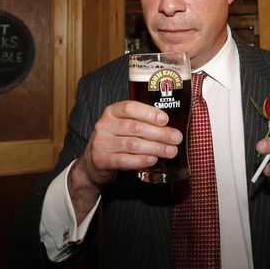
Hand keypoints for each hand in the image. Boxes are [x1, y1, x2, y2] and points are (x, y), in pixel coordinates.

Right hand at [68, 100, 182, 219]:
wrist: (93, 161)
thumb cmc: (116, 139)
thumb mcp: (123, 125)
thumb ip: (141, 122)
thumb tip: (171, 126)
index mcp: (111, 112)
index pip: (130, 107)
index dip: (149, 113)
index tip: (165, 119)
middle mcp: (104, 125)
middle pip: (135, 127)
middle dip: (159, 133)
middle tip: (176, 138)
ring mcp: (101, 143)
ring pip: (132, 144)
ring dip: (155, 148)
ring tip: (170, 151)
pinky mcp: (101, 160)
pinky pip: (124, 160)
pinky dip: (141, 160)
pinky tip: (153, 160)